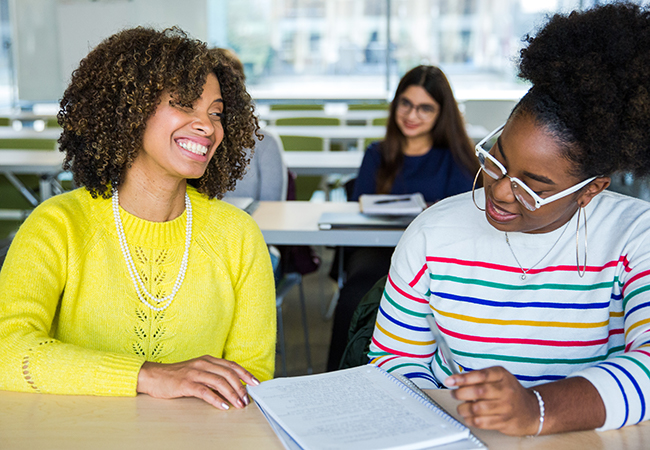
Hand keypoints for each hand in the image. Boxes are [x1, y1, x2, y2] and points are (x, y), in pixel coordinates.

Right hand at [136, 355, 259, 409]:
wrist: (154, 376)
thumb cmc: (176, 375)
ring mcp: (195, 373)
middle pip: (228, 374)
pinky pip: (205, 391)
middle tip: (246, 399)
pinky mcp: (186, 383)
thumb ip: (212, 374)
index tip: (255, 383)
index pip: (232, 365)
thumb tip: (231, 385)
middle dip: (240, 387)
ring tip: (239, 404)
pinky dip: (216, 399)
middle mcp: (203, 363)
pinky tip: (223, 406)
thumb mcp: (197, 370)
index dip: (245, 374)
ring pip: (219, 382)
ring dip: (232, 394)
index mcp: (208, 359)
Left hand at [445, 366, 540, 435]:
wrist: (531, 410)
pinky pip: (481, 422)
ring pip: (477, 408)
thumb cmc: (510, 391)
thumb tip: (456, 379)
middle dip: (460, 393)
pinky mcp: (504, 422)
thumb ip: (479, 376)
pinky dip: (470, 419)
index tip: (450, 380)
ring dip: (463, 408)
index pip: (480, 375)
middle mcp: (505, 390)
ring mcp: (506, 407)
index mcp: (502, 375)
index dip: (462, 378)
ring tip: (461, 407)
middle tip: (454, 394)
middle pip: (478, 392)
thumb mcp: (498, 377)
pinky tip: (468, 416)